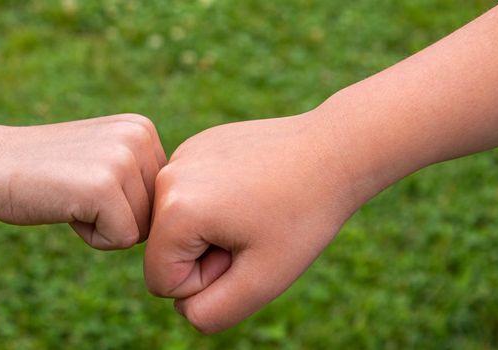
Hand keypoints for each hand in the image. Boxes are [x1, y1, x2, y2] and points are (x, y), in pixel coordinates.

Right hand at [0, 114, 165, 249]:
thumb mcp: (102, 155)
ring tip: (70, 196)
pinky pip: (121, 240)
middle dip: (116, 217)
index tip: (86, 183)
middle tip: (76, 191)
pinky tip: (65, 207)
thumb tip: (176, 211)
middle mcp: (140, 136)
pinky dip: (91, 236)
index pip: (161, 196)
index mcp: (143, 129)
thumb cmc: (42, 170)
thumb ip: (138, 172)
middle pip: (154, 214)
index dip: (123, 205)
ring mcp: (123, 159)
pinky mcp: (105, 186)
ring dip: (104, 226)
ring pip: (141, 229)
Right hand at [144, 112, 368, 332]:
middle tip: (253, 230)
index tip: (245, 250)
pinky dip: (216, 202)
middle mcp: (166, 177)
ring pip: (177, 224)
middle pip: (166, 251)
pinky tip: (252, 187)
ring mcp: (180, 156)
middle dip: (207, 255)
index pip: (162, 282)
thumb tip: (182, 307)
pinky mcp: (196, 146)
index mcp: (176, 211)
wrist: (334, 149)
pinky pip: (190, 196)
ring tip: (253, 209)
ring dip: (211, 230)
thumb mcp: (262, 281)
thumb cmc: (304, 215)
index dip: (208, 281)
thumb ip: (210, 313)